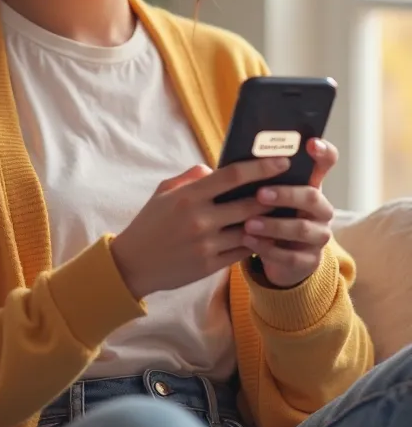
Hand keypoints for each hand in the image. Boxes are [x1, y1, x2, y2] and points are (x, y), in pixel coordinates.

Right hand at [110, 156, 290, 299]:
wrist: (133, 264)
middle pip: (249, 203)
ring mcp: (207, 244)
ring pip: (250, 229)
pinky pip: (242, 251)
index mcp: (189, 196)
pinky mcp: (210, 265)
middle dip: (274, 195)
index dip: (261, 168)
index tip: (282, 161)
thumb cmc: (150, 223)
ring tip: (285, 213)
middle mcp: (200, 219)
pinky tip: (267, 235)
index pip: (232, 176)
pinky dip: (256, 242)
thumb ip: (192, 178)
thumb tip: (215, 170)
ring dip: (269, 221)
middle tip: (292, 188)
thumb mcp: (164, 192)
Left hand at [243, 139, 336, 287]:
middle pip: (312, 196)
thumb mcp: (263, 195)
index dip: (323, 152)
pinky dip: (268, 248)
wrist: (279, 258)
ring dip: (273, 225)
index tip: (310, 143)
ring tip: (248, 224)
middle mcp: (320, 208)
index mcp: (310, 185)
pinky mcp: (310, 260)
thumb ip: (251, 178)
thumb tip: (213, 163)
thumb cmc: (269, 215)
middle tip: (259, 194)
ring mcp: (319, 235)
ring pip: (302, 229)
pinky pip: (292, 256)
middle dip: (285, 194)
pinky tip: (249, 242)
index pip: (327, 162)